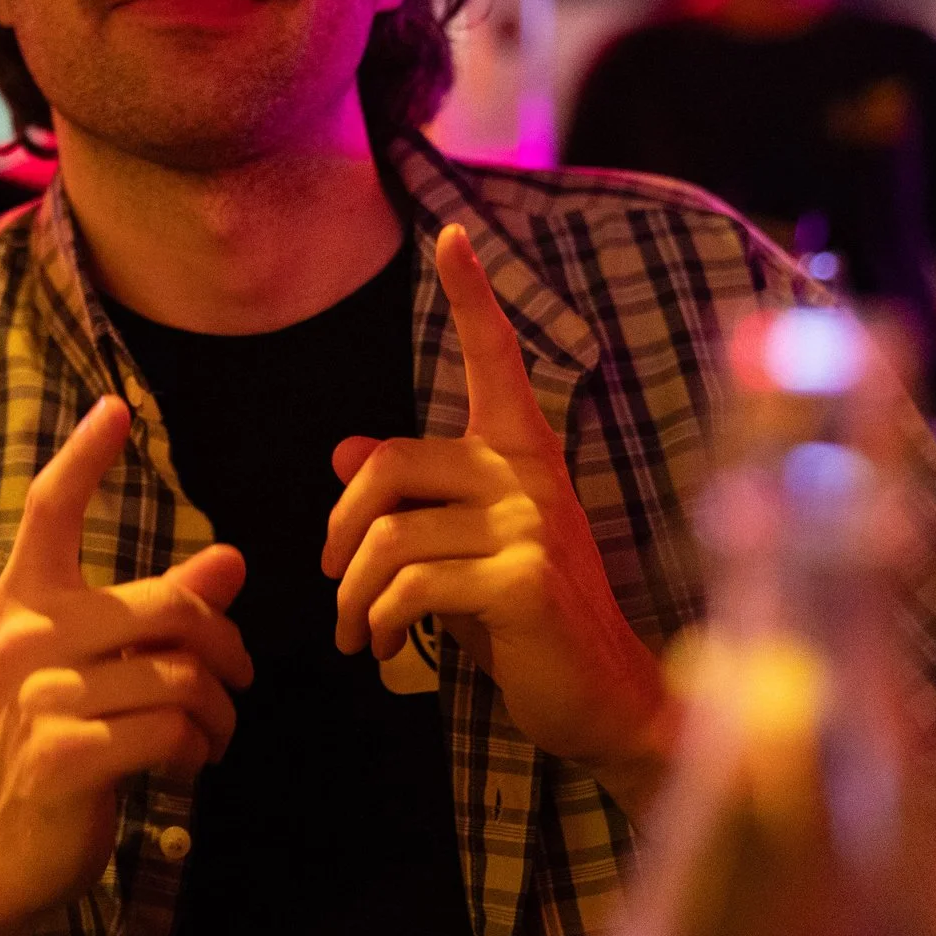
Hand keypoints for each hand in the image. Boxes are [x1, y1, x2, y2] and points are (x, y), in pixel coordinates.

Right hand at [0, 396, 250, 935]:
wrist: (6, 846)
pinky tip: (187, 761)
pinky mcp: (64, 753)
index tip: (115, 408)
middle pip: (171, 606)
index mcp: (26, 600)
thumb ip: (155, 610)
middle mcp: (25, 635)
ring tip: (215, 732)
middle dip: (226, 646)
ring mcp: (39, 696)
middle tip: (238, 678)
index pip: (48, 510)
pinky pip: (171, 728)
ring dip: (220, 710)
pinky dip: (198, 747)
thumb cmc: (62, 738)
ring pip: (182, 673)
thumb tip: (230, 561)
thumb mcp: (98, 664)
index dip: (83, 456)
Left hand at [321, 224, 673, 813]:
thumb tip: (343, 450)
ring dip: (352, 597)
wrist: (606, 701)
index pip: (494, 360)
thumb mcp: (465, 549)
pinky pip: (411, 586)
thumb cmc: (528, 622)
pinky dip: (380, 622)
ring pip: (388, 537)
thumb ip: (413, 500)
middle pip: (388, 465)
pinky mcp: (522, 581)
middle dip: (339, 531)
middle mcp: (528, 475)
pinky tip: (386, 648)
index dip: (471, 295)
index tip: (451, 233)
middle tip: (330, 580)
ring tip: (356, 633)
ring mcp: (530, 525)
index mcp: (521, 455)